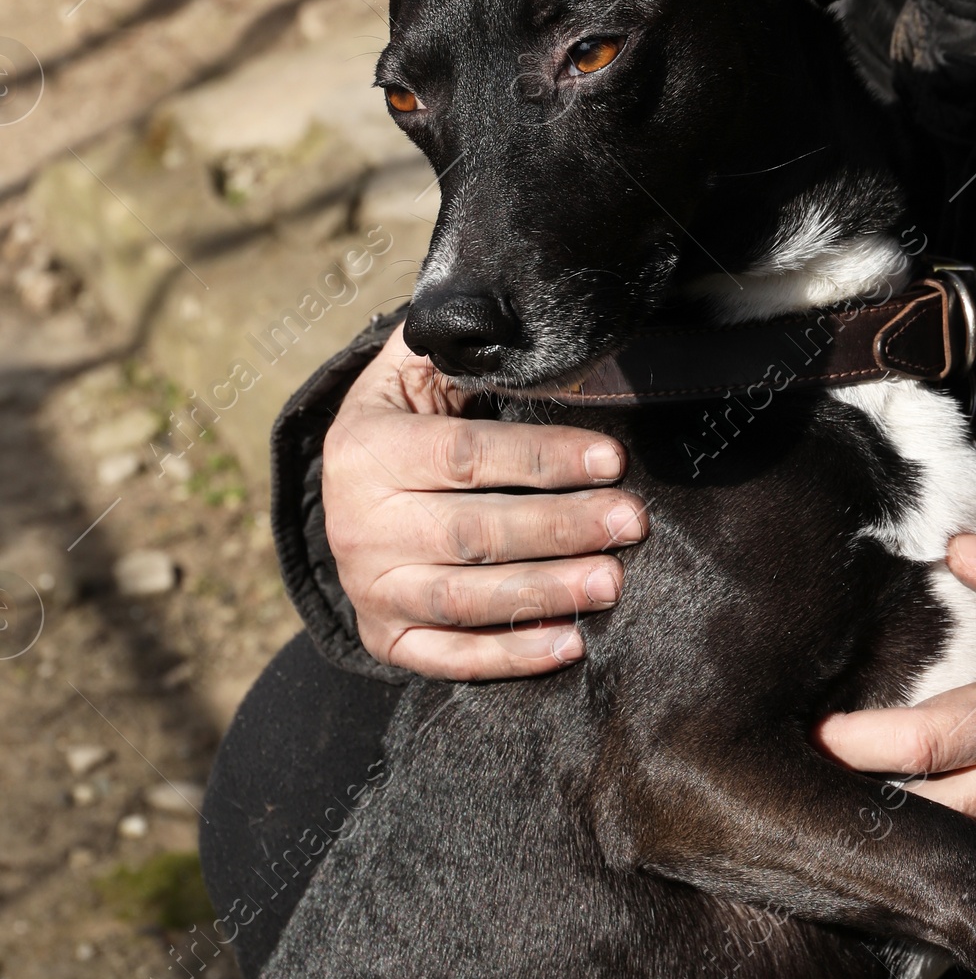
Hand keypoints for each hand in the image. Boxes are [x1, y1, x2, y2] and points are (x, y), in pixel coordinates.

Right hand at [320, 326, 648, 678]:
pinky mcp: (385, 636)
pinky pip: (447, 657)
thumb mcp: (412, 370)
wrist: (343, 490)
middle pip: (471, 532)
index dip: (543, 460)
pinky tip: (569, 644)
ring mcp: (370, 586)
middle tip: (629, 522)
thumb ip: (459, 347)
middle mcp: (359, 523)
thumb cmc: (405, 419)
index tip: (612, 461)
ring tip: (612, 582)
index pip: (465, 456)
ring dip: (545, 594)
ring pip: (464, 600)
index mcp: (367, 448)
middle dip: (559, 529)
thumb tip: (529, 321)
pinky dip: (509, 657)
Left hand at [814, 530, 975, 853]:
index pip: (937, 737)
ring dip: (916, 832)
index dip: (867, 744)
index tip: (815, 737)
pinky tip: (934, 830)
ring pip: (969, 846)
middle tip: (807, 788)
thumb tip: (957, 550)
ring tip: (855, 810)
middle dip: (870, 806)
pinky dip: (967, 848)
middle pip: (935, 813)